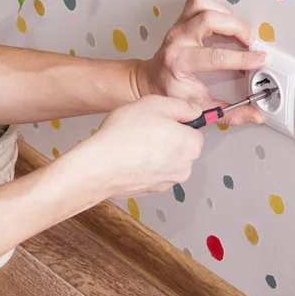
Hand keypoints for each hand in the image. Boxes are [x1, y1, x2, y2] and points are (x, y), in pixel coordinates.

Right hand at [57, 95, 203, 199]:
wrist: (100, 166)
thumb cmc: (126, 134)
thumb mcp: (156, 104)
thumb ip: (182, 106)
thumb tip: (194, 110)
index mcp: (191, 146)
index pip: (194, 130)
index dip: (177, 122)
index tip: (161, 119)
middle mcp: (184, 168)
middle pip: (181, 147)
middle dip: (167, 138)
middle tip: (145, 128)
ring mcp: (167, 182)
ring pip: (166, 161)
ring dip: (155, 152)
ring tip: (133, 142)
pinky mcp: (150, 191)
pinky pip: (151, 173)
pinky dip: (143, 166)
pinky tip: (128, 157)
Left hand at [137, 0, 267, 126]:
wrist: (149, 81)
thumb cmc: (172, 92)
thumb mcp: (201, 108)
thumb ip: (230, 113)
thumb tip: (255, 114)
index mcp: (180, 63)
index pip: (216, 56)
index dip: (242, 58)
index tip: (259, 60)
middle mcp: (177, 41)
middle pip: (209, 20)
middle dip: (236, 29)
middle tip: (249, 42)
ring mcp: (178, 27)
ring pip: (202, 4)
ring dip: (225, 14)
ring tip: (236, 29)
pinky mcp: (181, 19)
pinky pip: (197, 0)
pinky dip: (214, 5)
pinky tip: (222, 19)